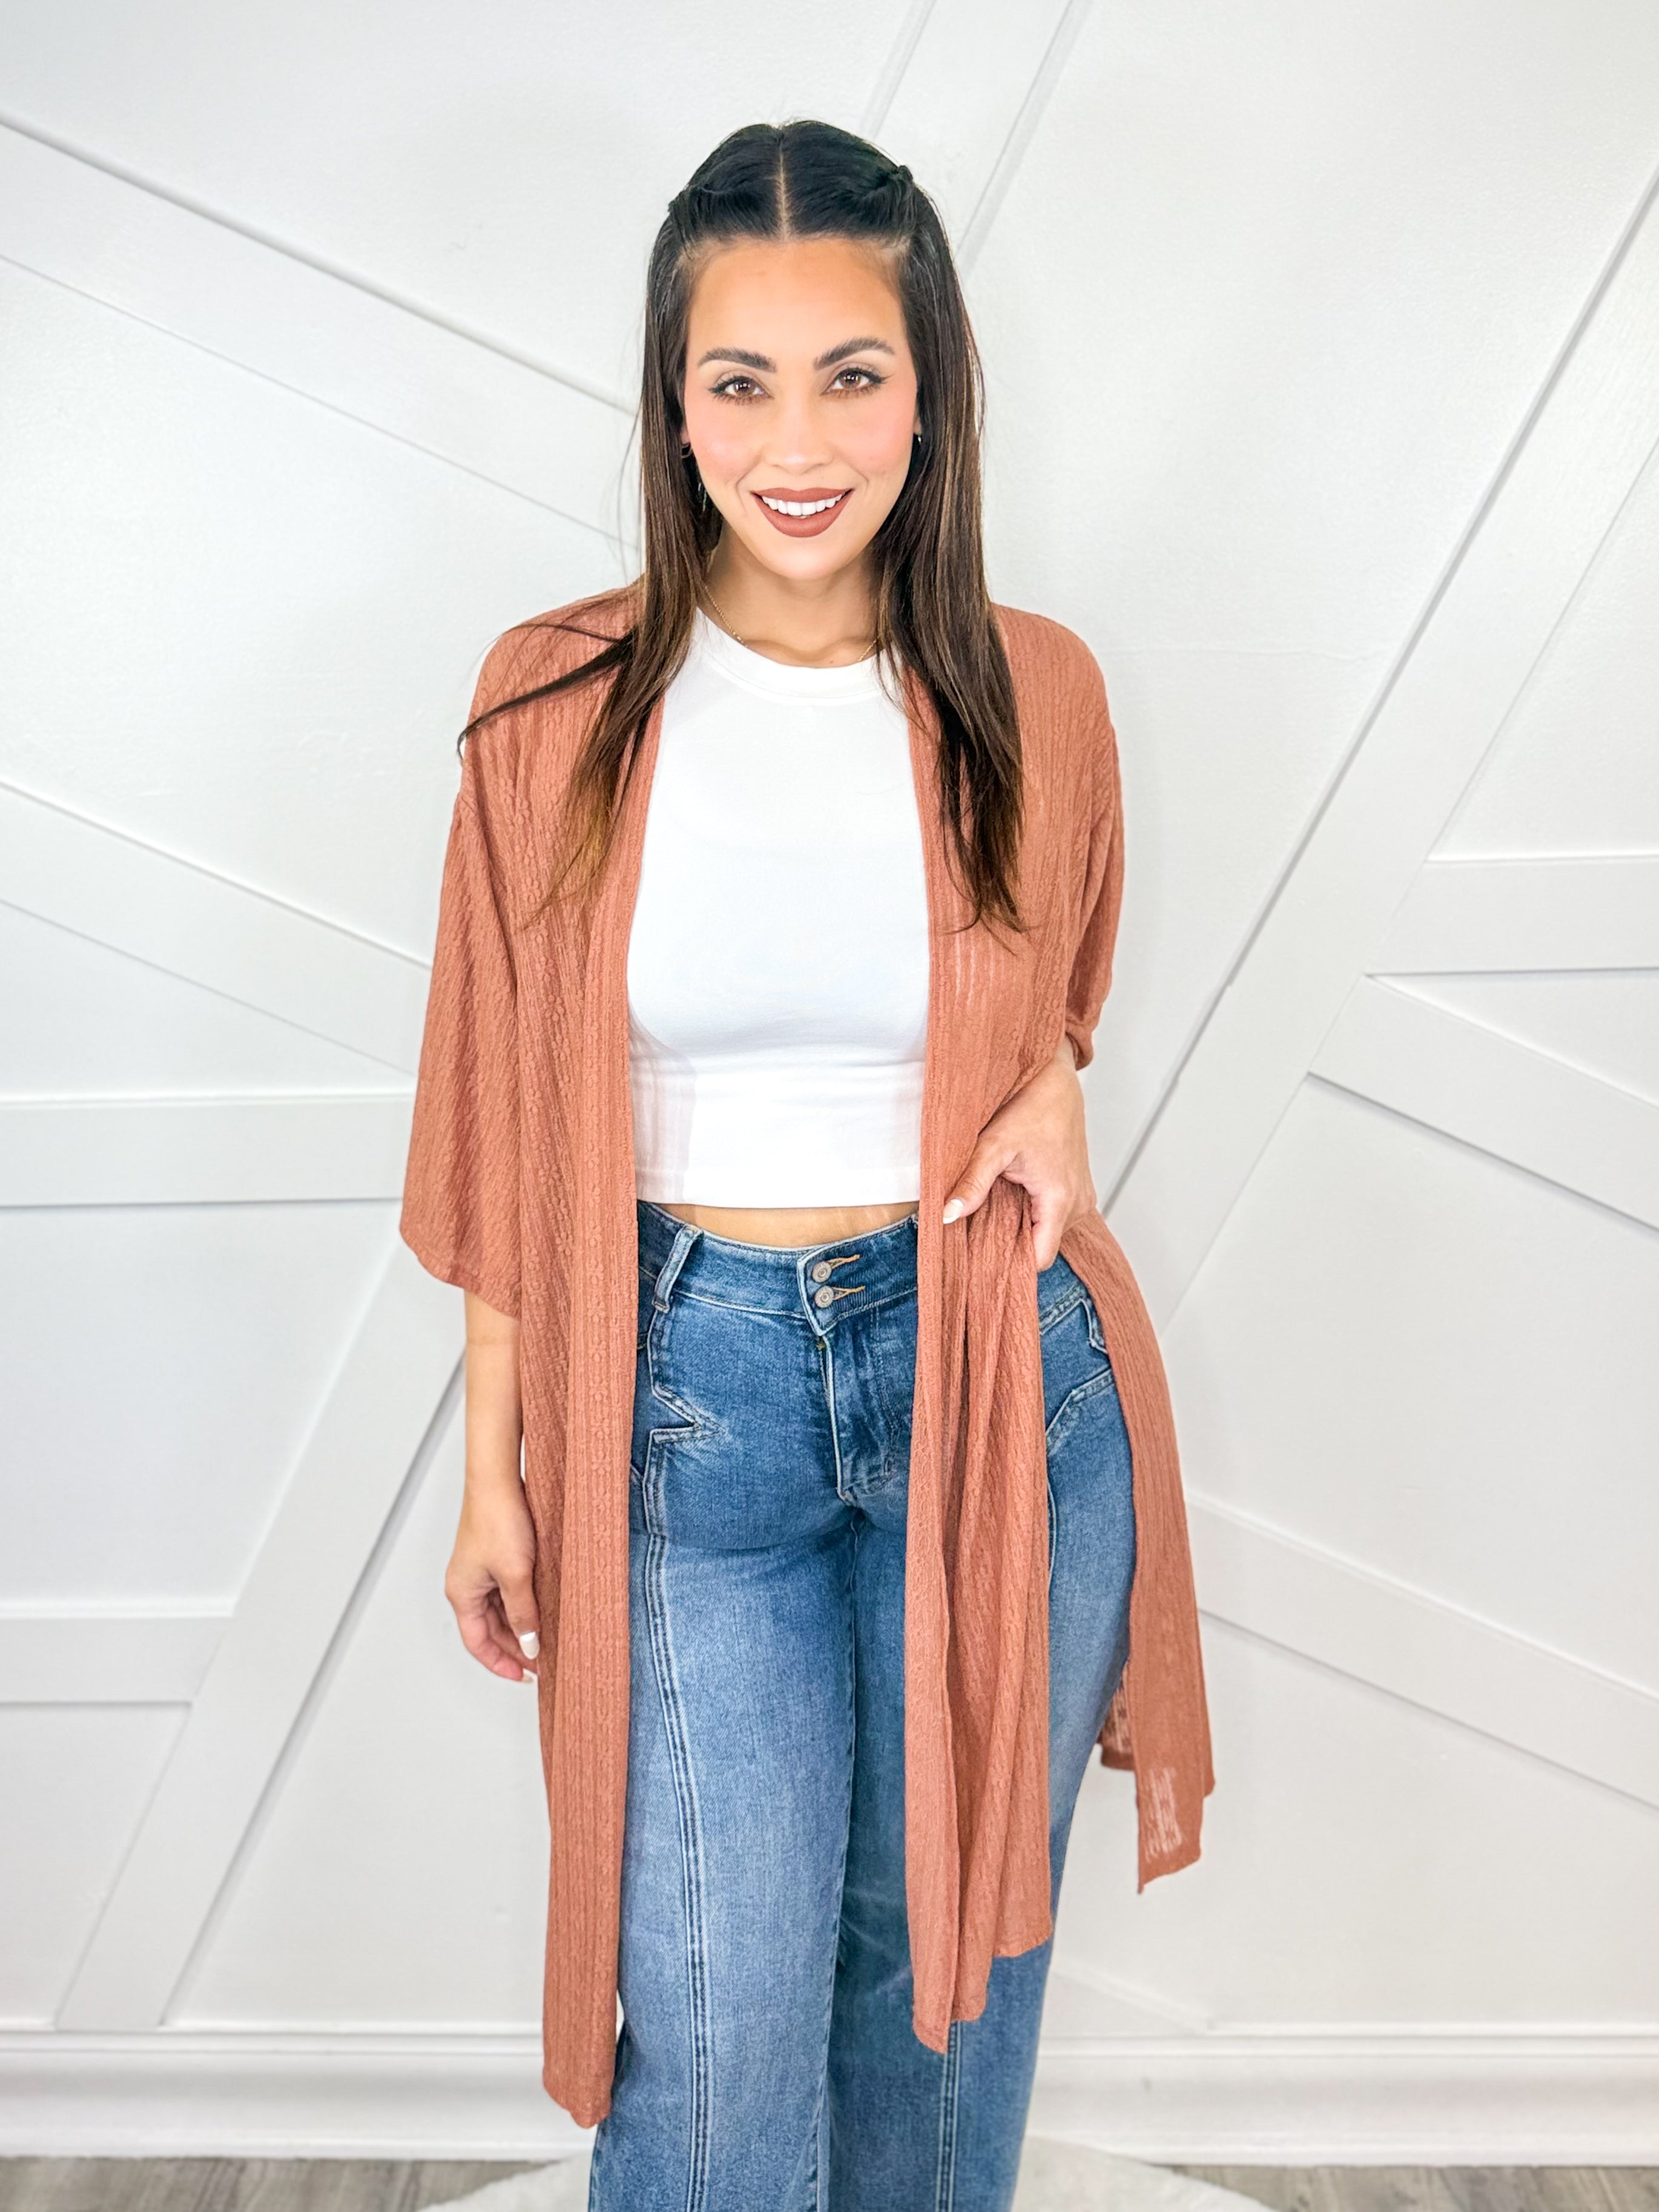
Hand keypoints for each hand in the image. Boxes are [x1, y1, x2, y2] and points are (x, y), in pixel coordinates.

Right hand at [445, 1474, 539, 1682]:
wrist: (498, 1479)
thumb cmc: (497, 1519)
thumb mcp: (515, 1575)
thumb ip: (522, 1614)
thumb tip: (529, 1645)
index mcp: (462, 1593)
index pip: (477, 1643)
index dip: (501, 1663)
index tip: (525, 1676)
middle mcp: (467, 1584)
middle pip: (489, 1629)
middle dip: (514, 1647)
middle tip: (543, 1659)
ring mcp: (479, 1570)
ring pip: (499, 1611)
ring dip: (520, 1626)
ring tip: (546, 1637)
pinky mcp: (493, 1556)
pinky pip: (506, 1591)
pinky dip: (522, 1604)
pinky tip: (542, 1608)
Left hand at [941, 1039, 1095, 1271]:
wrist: (1054, 1078)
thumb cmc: (1030, 1105)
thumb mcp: (994, 1144)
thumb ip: (972, 1183)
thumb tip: (947, 1215)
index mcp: (1060, 1199)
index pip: (1038, 1259)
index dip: (1010, 1262)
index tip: (982, 1256)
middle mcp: (1079, 1204)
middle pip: (1041, 1245)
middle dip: (1011, 1241)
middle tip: (981, 1223)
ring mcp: (1082, 1196)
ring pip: (1047, 1230)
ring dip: (1022, 1223)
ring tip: (998, 1199)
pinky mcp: (1078, 1188)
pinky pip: (1054, 1215)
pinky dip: (1032, 1209)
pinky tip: (1013, 1191)